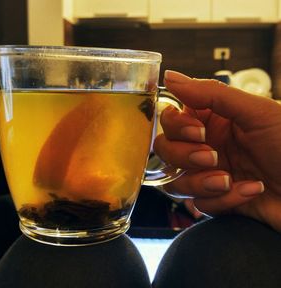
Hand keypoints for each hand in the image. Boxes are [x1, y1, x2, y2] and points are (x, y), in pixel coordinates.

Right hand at [154, 70, 280, 231]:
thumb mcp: (254, 111)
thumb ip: (209, 93)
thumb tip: (170, 76)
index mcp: (213, 120)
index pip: (171, 120)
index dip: (176, 126)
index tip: (199, 132)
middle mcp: (206, 146)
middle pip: (165, 150)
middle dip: (184, 156)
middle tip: (212, 157)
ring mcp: (209, 174)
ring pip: (175, 182)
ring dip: (200, 182)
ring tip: (229, 180)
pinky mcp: (217, 200)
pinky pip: (198, 204)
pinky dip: (222, 201)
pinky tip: (250, 191)